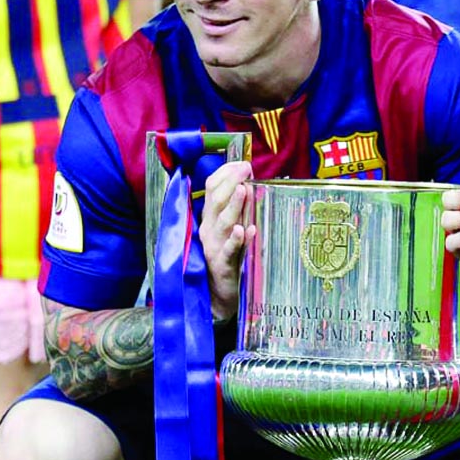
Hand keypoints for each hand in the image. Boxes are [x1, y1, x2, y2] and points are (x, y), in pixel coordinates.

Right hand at [199, 160, 255, 321]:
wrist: (219, 295)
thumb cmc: (229, 258)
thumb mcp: (230, 230)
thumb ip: (237, 210)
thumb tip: (250, 186)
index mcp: (210, 218)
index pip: (212, 188)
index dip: (226, 173)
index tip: (243, 164)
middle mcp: (209, 229)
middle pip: (216, 200)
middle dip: (231, 182)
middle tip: (246, 169)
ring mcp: (214, 247)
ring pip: (222, 223)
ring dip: (234, 206)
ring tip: (244, 191)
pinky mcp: (223, 265)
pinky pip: (229, 251)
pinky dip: (237, 240)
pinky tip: (246, 230)